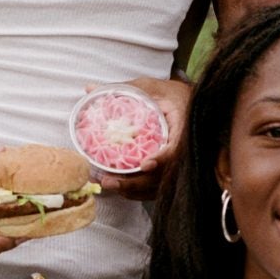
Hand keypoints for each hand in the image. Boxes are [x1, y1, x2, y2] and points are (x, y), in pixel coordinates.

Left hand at [85, 76, 191, 201]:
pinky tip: (120, 188)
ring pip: (160, 185)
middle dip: (137, 182)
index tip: (145, 165)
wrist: (189, 103)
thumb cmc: (169, 93)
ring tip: (109, 185)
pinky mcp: (170, 171)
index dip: (162, 158)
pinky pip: (157, 187)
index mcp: (182, 126)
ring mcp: (177, 163)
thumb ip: (123, 89)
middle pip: (165, 174)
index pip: (177, 147)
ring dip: (134, 190)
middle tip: (110, 182)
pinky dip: (139, 191)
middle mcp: (183, 148)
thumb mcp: (149, 87)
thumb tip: (89, 89)